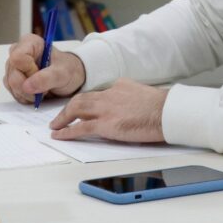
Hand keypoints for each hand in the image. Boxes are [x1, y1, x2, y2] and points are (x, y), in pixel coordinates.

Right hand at [3, 33, 85, 104]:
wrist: (70, 79)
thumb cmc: (68, 69)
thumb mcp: (62, 73)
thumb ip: (46, 78)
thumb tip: (27, 86)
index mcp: (30, 42)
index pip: (17, 58)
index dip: (28, 70)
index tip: (41, 73)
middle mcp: (18, 52)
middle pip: (13, 74)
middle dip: (29, 86)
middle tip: (44, 86)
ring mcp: (14, 67)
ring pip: (11, 85)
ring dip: (28, 93)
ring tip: (43, 89)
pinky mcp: (13, 80)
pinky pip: (14, 93)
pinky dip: (26, 97)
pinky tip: (37, 93)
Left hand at [49, 79, 166, 142]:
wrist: (166, 112)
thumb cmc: (161, 107)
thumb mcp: (143, 94)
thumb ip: (131, 97)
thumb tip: (128, 107)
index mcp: (119, 86)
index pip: (98, 93)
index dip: (87, 102)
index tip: (80, 108)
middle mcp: (109, 94)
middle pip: (82, 98)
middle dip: (68, 108)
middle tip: (60, 117)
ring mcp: (106, 109)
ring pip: (76, 109)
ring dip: (63, 118)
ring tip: (55, 126)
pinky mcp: (106, 124)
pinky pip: (80, 127)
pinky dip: (67, 131)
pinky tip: (59, 136)